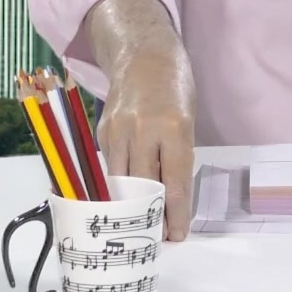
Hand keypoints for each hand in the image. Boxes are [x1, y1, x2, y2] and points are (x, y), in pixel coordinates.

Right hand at [95, 49, 195, 240]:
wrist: (143, 56)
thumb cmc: (174, 89)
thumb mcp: (187, 121)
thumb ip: (179, 156)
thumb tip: (172, 197)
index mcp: (174, 129)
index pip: (175, 183)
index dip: (176, 214)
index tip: (177, 235)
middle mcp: (144, 131)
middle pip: (146, 187)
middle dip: (153, 215)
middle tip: (159, 236)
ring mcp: (119, 131)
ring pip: (122, 181)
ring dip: (131, 204)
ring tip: (140, 223)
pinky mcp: (103, 131)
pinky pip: (111, 166)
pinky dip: (120, 181)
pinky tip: (126, 192)